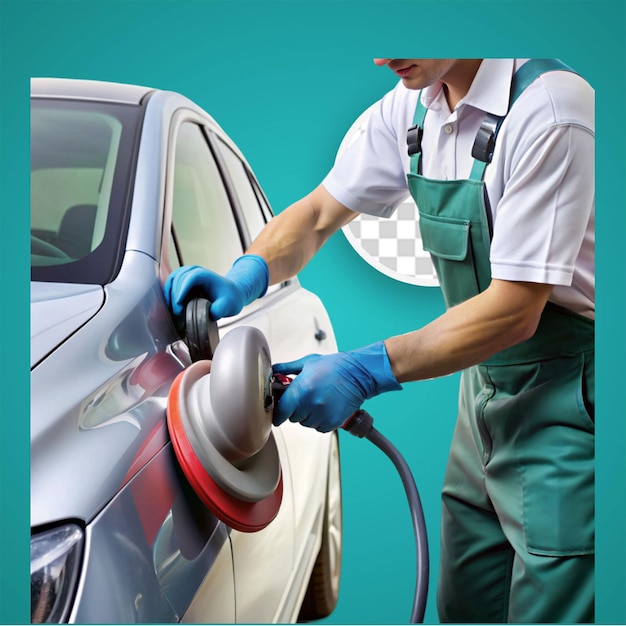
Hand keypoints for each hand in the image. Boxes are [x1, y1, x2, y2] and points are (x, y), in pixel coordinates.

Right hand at [163, 255, 268, 323]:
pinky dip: (169, 296)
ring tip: (173, 312)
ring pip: (171, 281)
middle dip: (175, 298)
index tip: (179, 305)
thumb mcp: (228, 306)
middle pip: (177, 280)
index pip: (189, 278)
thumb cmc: (230, 297)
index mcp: (204, 275)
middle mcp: (194, 271)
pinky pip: (170, 285)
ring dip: (169, 296)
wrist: (231, 293)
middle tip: (178, 315)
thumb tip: (208, 314)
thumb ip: (219, 310)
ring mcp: (187, 275)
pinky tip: (171, 308)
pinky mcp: (182, 281)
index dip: (181, 291)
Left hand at [272, 342, 401, 431]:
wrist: (358, 374)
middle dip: (295, 409)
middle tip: (304, 397)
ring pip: (305, 423)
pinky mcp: (332, 422)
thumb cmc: (334, 366)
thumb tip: (273, 372)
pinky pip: (318, 427)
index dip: (278, 412)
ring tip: (317, 400)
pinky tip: (325, 406)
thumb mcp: (307, 362)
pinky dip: (319, 420)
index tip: (278, 412)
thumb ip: (286, 369)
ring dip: (307, 415)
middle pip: (293, 417)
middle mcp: (311, 405)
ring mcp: (322, 415)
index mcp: (302, 390)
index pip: (280, 412)